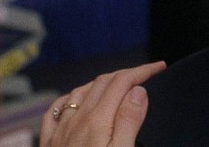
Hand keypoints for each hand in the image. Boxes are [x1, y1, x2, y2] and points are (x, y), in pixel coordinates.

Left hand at [40, 61, 165, 146]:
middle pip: (102, 82)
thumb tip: (138, 92)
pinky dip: (71, 98)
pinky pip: (56, 110)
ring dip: (101, 83)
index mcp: (97, 120)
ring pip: (80, 91)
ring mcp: (60, 129)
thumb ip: (129, 121)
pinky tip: (74, 101)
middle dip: (125, 74)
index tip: (159, 68)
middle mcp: (76, 119)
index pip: (122, 82)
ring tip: (117, 85)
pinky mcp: (49, 143)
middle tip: (145, 76)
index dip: (142, 71)